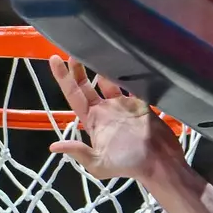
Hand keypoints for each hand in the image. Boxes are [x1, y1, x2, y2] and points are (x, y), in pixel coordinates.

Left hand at [46, 55, 183, 181]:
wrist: (159, 164)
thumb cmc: (127, 165)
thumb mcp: (99, 164)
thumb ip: (78, 152)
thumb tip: (54, 147)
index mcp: (92, 120)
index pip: (74, 95)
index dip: (64, 78)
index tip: (55, 60)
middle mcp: (105, 110)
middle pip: (86, 84)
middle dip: (79, 67)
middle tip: (75, 48)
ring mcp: (123, 104)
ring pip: (109, 80)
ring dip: (102, 66)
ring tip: (97, 47)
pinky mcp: (140, 102)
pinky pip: (132, 83)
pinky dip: (128, 72)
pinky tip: (124, 58)